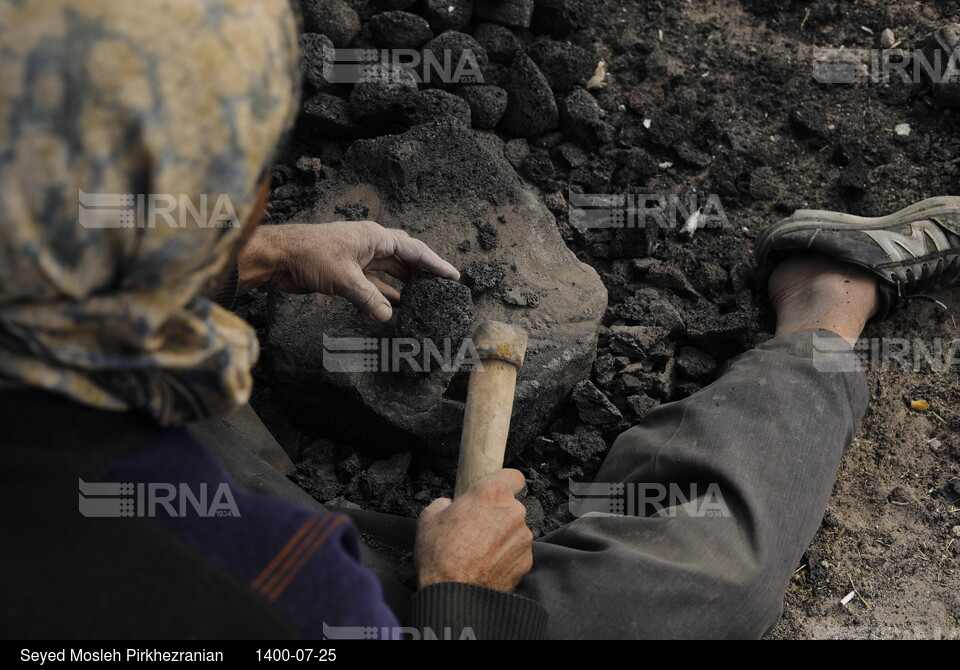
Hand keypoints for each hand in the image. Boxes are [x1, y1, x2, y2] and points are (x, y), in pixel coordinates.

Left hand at [238, 221, 459, 320]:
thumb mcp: (343, 278)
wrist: (277, 257)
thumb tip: (389, 316)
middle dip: (424, 273)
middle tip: (443, 289)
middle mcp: (370, 245)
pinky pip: (373, 284)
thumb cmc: (308, 256)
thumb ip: (368, 298)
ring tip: (425, 300)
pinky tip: (394, 308)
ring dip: (405, 286)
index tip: (453, 277)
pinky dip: (384, 295)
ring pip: (389, 272)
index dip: (435, 263)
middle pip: (405, 259)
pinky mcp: (346, 272)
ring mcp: (358, 258)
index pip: (414, 250)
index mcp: (374, 237)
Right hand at [414, 469, 533, 592]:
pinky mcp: (526, 561)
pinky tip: (486, 565)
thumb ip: (445, 503)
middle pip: (511, 505)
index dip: (503, 482)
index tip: (494, 491)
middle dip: (496, 514)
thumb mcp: (429, 517)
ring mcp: (523, 538)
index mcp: (492, 493)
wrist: (455, 595)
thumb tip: (450, 506)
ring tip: (478, 551)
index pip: (513, 475)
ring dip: (501, 536)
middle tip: (474, 527)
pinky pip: (517, 551)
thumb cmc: (441, 556)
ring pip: (514, 529)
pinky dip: (506, 556)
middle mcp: (513, 512)